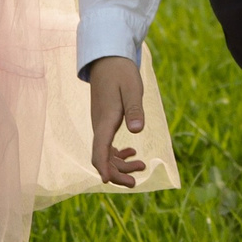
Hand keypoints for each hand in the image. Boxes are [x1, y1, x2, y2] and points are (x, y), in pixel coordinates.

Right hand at [87, 56, 147, 187]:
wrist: (108, 59)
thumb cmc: (121, 73)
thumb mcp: (133, 89)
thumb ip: (135, 110)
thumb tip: (137, 130)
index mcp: (105, 120)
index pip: (99, 150)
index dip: (103, 167)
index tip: (108, 181)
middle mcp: (99, 126)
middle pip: (101, 158)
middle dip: (116, 173)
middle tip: (135, 182)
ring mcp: (101, 125)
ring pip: (105, 154)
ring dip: (120, 165)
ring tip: (141, 167)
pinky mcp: (105, 122)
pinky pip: (107, 146)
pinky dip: (118, 155)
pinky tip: (132, 154)